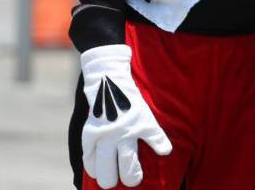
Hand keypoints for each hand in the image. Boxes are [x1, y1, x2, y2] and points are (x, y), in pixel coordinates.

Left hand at [80, 45, 171, 188]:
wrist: (109, 76)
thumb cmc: (100, 100)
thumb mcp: (90, 121)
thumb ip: (93, 140)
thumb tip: (95, 159)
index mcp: (91, 137)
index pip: (93, 165)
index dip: (98, 173)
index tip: (104, 176)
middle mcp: (107, 137)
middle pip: (109, 170)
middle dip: (113, 180)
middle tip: (122, 181)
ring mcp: (126, 130)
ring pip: (128, 162)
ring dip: (132, 174)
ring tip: (136, 180)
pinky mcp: (143, 121)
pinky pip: (154, 139)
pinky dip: (160, 146)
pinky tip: (165, 152)